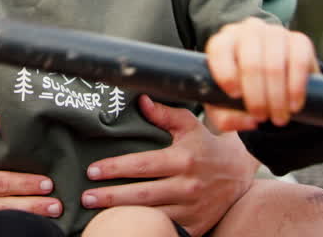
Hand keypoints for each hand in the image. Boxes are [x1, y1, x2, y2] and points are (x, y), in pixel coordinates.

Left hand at [80, 95, 257, 235]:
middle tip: (86, 197)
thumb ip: (163, 113)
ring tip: (97, 215)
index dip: (115, 168)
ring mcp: (192, 208)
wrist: (237, 171)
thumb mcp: (188, 124)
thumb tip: (140, 99)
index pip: (142, 165)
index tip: (92, 170)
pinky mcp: (196, 225)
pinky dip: (148, 228)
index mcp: (183, 159)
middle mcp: (188, 185)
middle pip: (142, 195)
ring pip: (153, 216)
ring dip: (125, 216)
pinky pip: (168, 229)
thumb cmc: (205, 144)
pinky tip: (129, 226)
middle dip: (111, 197)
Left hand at [204, 17, 316, 130]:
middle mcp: (249, 31)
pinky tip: (294, 105)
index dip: (226, 74)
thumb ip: (227, 118)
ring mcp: (275, 32)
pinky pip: (299, 61)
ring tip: (278, 117)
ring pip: (274, 65)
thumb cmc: (242, 91)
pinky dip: (296, 88)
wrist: (273, 82)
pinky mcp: (299, 40)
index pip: (219, 49)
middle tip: (261, 117)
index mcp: (224, 40)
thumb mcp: (225, 106)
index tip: (235, 96)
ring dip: (277, 97)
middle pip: (251, 62)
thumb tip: (250, 122)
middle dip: (256, 96)